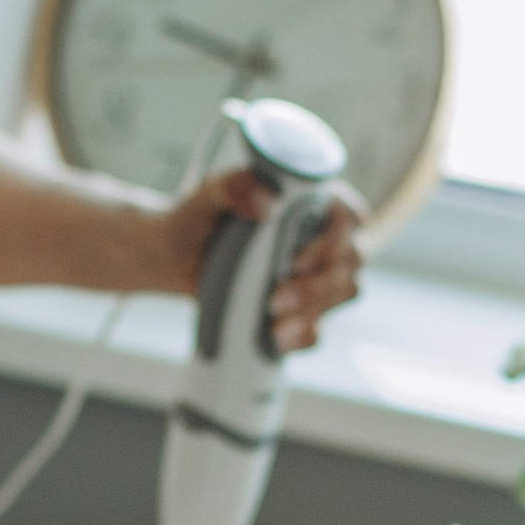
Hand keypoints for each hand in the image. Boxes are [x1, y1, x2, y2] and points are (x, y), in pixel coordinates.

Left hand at [150, 169, 368, 352]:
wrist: (173, 257)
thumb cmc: (195, 218)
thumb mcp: (208, 196)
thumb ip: (233, 187)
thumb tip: (266, 204)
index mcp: (309, 202)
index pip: (348, 217)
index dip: (335, 242)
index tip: (297, 261)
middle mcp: (320, 235)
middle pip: (351, 261)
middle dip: (320, 285)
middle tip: (275, 297)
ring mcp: (313, 273)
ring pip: (342, 292)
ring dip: (314, 309)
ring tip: (272, 315)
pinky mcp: (299, 305)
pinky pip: (319, 325)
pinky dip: (305, 334)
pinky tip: (278, 337)